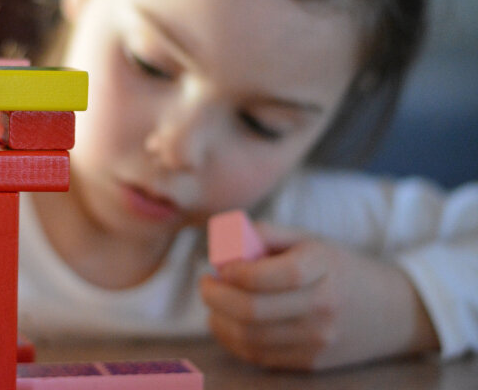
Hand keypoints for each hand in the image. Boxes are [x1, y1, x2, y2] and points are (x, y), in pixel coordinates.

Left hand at [200, 222, 438, 370]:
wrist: (393, 311)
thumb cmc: (339, 268)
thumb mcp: (310, 240)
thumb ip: (266, 235)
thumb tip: (222, 245)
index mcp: (324, 267)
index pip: (271, 276)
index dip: (236, 272)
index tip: (220, 267)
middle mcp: (323, 307)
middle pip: (252, 311)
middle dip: (216, 297)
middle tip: (206, 284)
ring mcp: (318, 340)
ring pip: (250, 337)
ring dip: (219, 320)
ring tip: (213, 303)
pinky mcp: (311, 363)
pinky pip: (259, 356)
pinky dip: (232, 340)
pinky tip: (226, 323)